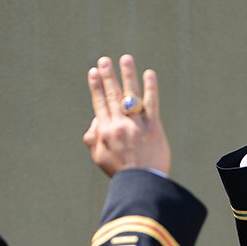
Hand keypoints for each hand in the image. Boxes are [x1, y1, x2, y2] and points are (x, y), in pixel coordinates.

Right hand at [83, 55, 169, 176]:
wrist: (142, 184)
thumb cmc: (121, 173)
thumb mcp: (99, 158)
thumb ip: (93, 139)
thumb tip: (95, 120)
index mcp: (105, 132)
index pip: (99, 104)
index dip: (96, 87)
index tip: (93, 72)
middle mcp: (119, 126)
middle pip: (113, 96)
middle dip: (108, 76)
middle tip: (104, 60)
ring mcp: (137, 125)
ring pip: (131, 95)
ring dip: (127, 75)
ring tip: (125, 59)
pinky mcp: (153, 128)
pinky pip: (152, 104)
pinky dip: (150, 88)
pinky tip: (149, 74)